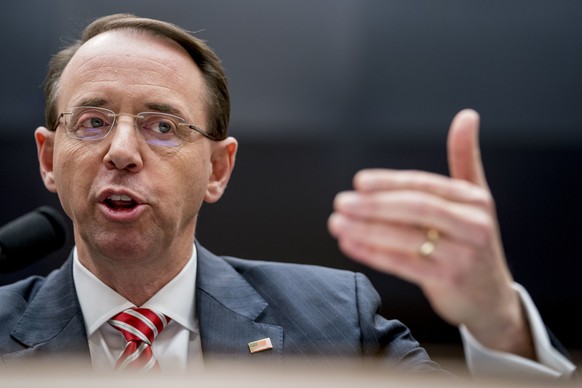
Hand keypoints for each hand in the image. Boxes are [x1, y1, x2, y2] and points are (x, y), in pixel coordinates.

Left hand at [328, 109, 534, 357]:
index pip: (425, 185)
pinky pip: (403, 264)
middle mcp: (472, 225)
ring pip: (406, 237)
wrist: (491, 297)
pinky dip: (372, 254)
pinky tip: (350, 245)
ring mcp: (461, 255)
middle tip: (341, 202)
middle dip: (373, 205)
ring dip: (365, 229)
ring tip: (336, 223)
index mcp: (474, 199)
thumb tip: (467, 115)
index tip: (359, 182)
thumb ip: (465, 158)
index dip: (390, 182)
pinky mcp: (448, 280)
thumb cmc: (473, 242)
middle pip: (415, 208)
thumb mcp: (476, 199)